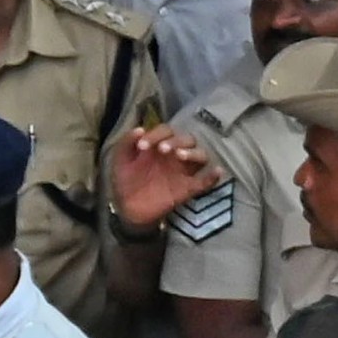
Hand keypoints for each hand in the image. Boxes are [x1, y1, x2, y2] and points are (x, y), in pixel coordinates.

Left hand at [108, 122, 223, 228]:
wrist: (128, 208)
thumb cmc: (126, 180)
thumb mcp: (120, 160)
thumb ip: (126, 143)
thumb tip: (140, 128)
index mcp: (160, 146)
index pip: (167, 131)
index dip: (156, 134)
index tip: (142, 146)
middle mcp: (175, 156)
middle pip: (188, 140)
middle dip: (176, 141)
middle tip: (163, 149)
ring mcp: (184, 172)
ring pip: (201, 156)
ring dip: (193, 153)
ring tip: (180, 156)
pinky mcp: (189, 188)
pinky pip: (206, 182)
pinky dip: (213, 176)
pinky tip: (216, 171)